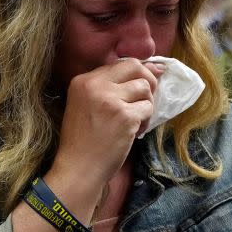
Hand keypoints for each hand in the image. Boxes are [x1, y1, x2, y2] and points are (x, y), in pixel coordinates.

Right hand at [50, 58, 164, 194]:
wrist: (78, 168)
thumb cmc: (83, 141)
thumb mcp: (86, 104)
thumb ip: (109, 87)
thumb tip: (152, 68)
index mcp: (83, 81)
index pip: (120, 64)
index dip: (138, 72)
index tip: (147, 82)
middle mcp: (95, 85)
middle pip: (135, 66)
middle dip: (149, 79)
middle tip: (148, 97)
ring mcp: (111, 100)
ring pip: (144, 88)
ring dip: (146, 105)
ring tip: (137, 121)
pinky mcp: (125, 116)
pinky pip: (148, 108)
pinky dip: (146, 121)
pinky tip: (136, 132)